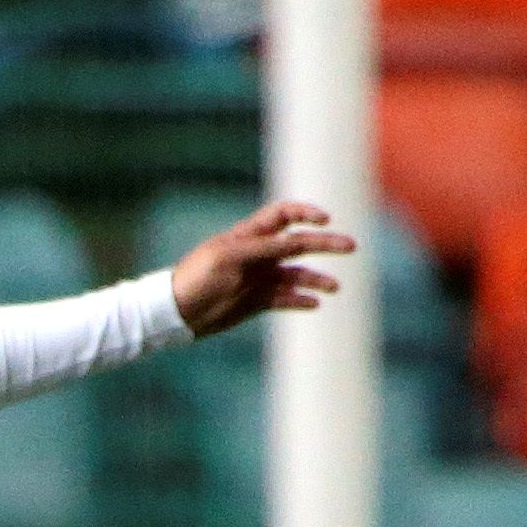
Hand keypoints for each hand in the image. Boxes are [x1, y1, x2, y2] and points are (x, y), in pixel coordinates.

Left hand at [169, 199, 352, 337]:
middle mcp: (260, 255)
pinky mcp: (258, 301)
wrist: (176, 312)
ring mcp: (260, 278)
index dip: (305, 213)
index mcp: (249, 236)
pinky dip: (301, 301)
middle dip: (326, 243)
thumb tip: (298, 241)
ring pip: (298, 274)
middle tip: (351, 247)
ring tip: (334, 288)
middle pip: (300, 244)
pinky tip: (314, 304)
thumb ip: (264, 249)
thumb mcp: (229, 257)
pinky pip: (286, 299)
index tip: (323, 220)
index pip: (283, 215)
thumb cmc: (197, 277)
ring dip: (317, 279)